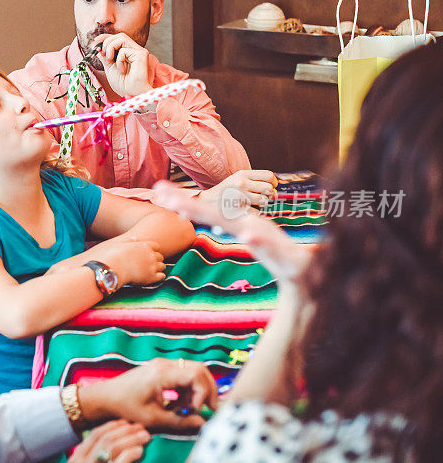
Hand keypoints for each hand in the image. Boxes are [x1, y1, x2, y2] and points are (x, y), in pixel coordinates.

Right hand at [65, 420, 149, 462]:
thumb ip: (90, 459)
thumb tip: (113, 444)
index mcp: (75, 460)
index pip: (95, 435)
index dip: (112, 427)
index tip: (125, 423)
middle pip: (106, 438)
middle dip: (125, 430)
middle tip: (140, 428)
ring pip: (114, 446)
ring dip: (132, 438)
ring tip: (145, 436)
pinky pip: (120, 461)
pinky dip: (131, 453)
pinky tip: (139, 451)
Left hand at [78, 358, 217, 431]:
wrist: (106, 397)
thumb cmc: (125, 406)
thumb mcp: (153, 418)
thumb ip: (179, 421)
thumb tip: (202, 423)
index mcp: (162, 373)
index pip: (196, 374)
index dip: (203, 392)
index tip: (197, 409)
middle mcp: (164, 365)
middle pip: (198, 369)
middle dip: (207, 389)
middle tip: (208, 409)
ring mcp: (162, 366)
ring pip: (192, 372)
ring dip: (196, 391)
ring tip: (187, 409)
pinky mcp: (160, 370)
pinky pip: (182, 376)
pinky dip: (186, 390)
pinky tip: (177, 405)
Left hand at [95, 33, 152, 97]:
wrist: (131, 94)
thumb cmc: (123, 84)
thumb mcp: (109, 68)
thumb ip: (104, 57)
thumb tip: (97, 48)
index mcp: (128, 52)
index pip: (117, 39)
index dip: (105, 38)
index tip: (95, 42)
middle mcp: (134, 50)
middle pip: (120, 36)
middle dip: (107, 42)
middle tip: (102, 52)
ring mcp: (139, 51)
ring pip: (122, 38)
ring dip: (111, 47)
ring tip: (109, 59)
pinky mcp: (141, 54)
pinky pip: (124, 50)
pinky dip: (119, 60)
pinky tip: (122, 70)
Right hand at [98, 239, 165, 285]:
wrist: (113, 268)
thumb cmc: (114, 257)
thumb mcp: (121, 245)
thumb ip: (129, 241)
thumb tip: (134, 238)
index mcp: (144, 245)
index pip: (156, 246)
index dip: (153, 250)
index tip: (149, 255)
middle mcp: (151, 255)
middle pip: (160, 256)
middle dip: (156, 260)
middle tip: (150, 264)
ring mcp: (152, 266)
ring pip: (162, 266)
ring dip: (158, 268)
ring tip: (152, 272)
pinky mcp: (152, 277)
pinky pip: (162, 276)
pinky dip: (159, 277)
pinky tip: (153, 278)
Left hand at [153, 180, 309, 281]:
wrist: (303, 270)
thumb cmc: (275, 252)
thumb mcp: (250, 238)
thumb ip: (232, 229)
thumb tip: (216, 224)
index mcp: (238, 222)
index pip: (205, 211)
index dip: (183, 202)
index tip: (160, 192)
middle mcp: (245, 223)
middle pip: (210, 212)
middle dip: (185, 202)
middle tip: (160, 192)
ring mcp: (260, 232)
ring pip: (232, 224)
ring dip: (211, 215)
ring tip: (186, 210)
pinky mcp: (275, 247)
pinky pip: (264, 241)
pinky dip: (256, 237)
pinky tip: (247, 236)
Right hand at [197, 170, 277, 207]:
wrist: (206, 202)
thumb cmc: (225, 191)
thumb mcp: (237, 179)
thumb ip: (254, 180)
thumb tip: (275, 186)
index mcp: (242, 174)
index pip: (269, 175)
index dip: (273, 182)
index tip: (271, 187)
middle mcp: (242, 183)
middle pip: (269, 188)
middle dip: (268, 194)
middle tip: (262, 196)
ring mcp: (240, 196)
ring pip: (264, 201)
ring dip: (261, 204)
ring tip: (252, 203)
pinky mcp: (238, 209)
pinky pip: (256, 212)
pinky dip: (253, 213)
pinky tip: (245, 210)